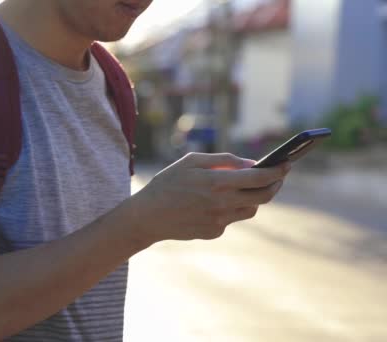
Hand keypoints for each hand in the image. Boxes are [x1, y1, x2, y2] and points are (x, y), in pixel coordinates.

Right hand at [130, 153, 289, 243]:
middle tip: (278, 176)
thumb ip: (223, 160)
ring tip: (249, 187)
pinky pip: (232, 218)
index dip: (277, 171)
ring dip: (254, 197)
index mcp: (216, 182)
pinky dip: (231, 208)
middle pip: (262, 196)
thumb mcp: (191, 162)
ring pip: (251, 209)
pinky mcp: (214, 232)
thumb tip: (250, 164)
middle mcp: (221, 203)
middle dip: (275, 185)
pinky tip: (217, 202)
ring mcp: (219, 221)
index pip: (259, 177)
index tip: (286, 164)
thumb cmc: (167, 183)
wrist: (147, 217)